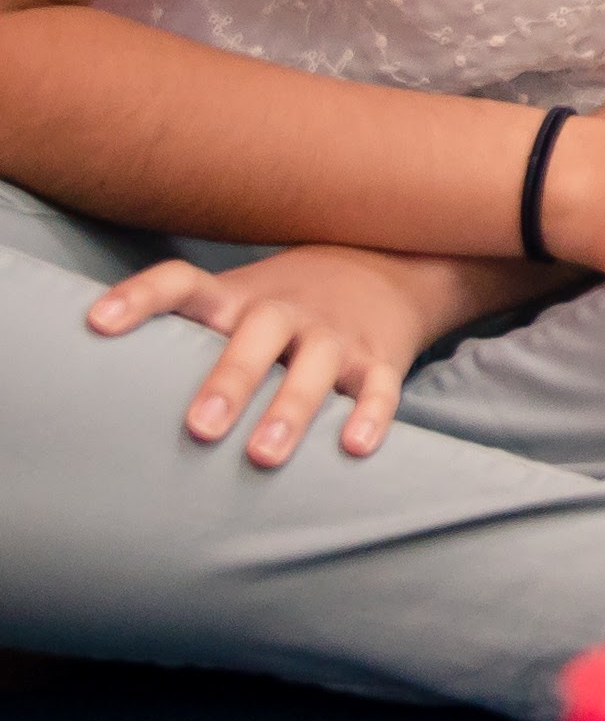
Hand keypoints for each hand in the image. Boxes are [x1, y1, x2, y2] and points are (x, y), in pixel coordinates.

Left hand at [88, 245, 508, 465]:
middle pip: (259, 333)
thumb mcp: (239, 300)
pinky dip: (371, 414)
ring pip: (318, 364)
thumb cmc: (286, 304)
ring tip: (265, 456)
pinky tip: (353, 446)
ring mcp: (338, 332)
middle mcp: (287, 311)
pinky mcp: (382, 356)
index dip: (139, 298)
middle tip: (199, 428)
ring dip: (291, 408)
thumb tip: (98, 396)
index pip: (182, 283)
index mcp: (240, 297)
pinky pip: (381, 385)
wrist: (392, 264)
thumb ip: (186, 335)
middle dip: (230, 379)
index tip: (96, 323)